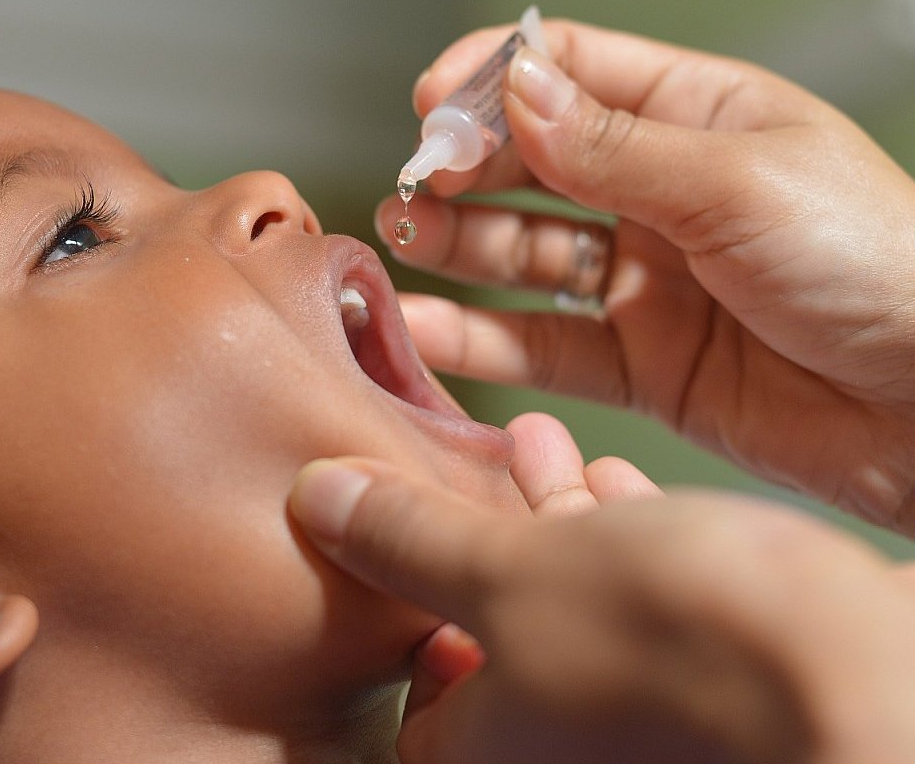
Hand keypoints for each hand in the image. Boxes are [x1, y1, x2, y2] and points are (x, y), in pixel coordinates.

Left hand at [288, 458, 914, 763]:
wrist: (865, 677)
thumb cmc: (670, 641)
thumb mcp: (506, 568)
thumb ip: (404, 537)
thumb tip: (316, 499)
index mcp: (494, 759)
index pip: (418, 707)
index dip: (405, 618)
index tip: (401, 541)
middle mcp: (567, 756)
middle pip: (500, 645)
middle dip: (482, 537)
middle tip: (465, 466)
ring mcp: (643, 726)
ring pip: (577, 613)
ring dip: (553, 522)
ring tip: (538, 443)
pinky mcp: (713, 686)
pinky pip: (646, 611)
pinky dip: (622, 543)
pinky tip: (621, 481)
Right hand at [379, 19, 914, 532]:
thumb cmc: (880, 265)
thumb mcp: (738, 183)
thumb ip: (614, 148)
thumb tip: (515, 88)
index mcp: (700, 117)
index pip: (573, 72)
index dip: (495, 79)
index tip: (432, 101)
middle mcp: (663, 195)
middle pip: (534, 164)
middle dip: (464, 167)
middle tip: (412, 181)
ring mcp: (648, 281)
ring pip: (526, 256)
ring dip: (458, 246)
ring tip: (400, 240)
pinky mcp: (641, 365)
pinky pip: (543, 346)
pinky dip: (481, 341)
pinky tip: (427, 326)